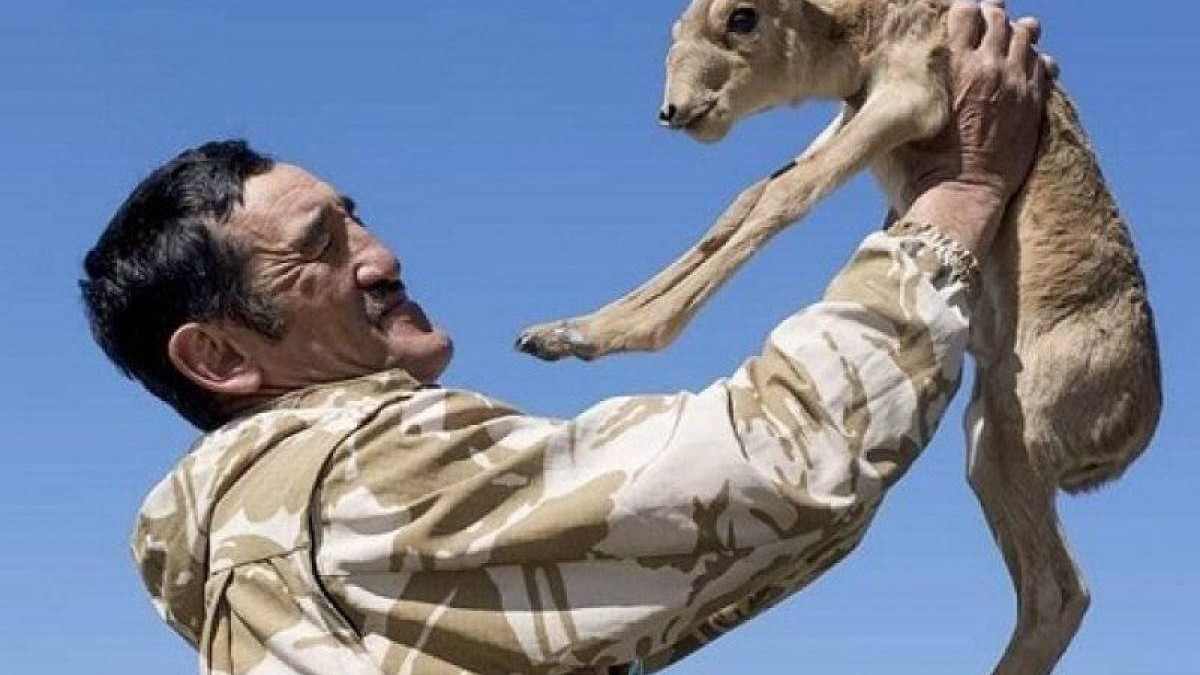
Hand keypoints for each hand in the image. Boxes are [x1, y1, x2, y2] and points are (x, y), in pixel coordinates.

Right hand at [899, 0, 1054, 254]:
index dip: (961, 10)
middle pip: (998, 18)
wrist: (959, 200)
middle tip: (980, 25)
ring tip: (1005, 42)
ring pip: (1028, 36)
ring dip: (1015, 35)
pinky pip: (1046, 67)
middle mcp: (991, 69)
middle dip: (989, 17)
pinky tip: (1025, 68)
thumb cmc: (919, 167)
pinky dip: (1036, 62)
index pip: (965, 12)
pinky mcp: (1034, 108)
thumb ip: (890, 92)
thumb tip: (870, 78)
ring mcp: (1018, 87)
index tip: (955, 16)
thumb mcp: (893, 124)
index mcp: (956, 66)